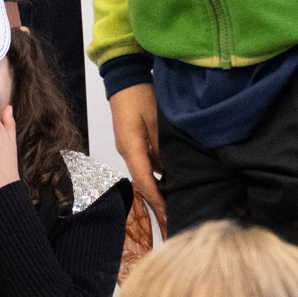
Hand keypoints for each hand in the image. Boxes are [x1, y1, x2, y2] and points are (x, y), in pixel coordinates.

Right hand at [106, 82, 166, 229]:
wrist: (125, 79)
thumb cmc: (141, 97)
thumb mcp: (156, 120)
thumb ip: (163, 146)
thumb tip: (170, 169)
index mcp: (131, 148)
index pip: (144, 179)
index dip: (156, 198)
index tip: (168, 213)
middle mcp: (127, 151)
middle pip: (142, 181)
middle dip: (156, 200)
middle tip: (171, 216)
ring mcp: (128, 148)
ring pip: (144, 174)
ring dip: (156, 188)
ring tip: (172, 203)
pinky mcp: (133, 143)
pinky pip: (145, 164)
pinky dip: (156, 175)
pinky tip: (168, 182)